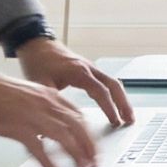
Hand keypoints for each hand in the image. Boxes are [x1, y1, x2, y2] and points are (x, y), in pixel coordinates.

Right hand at [0, 67, 102, 166]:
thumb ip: (45, 108)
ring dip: (76, 154)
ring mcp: (34, 116)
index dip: (89, 133)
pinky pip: (38, 148)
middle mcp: (46, 105)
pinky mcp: (19, 128)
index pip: (78, 115)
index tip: (94, 146)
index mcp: (50, 96)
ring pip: (64, 137)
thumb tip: (55, 125)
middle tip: (93, 161)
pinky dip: (48, 161)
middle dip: (89, 146)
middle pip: (77, 127)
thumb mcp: (31, 94)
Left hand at [16, 36, 135, 128]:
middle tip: (130, 120)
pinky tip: (114, 102)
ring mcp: (90, 68)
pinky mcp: (88, 69)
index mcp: (79, 72)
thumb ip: (51, 102)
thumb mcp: (40, 84)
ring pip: (113, 83)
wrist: (36, 44)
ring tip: (126, 115)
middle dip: (124, 103)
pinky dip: (114, 93)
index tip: (115, 121)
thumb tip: (56, 122)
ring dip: (121, 99)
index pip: (101, 91)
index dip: (109, 107)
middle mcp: (88, 68)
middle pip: (114, 85)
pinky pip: (106, 81)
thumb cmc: (37, 61)